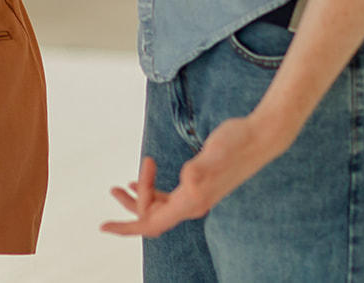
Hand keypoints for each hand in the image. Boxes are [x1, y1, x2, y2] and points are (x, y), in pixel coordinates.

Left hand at [100, 113, 292, 238]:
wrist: (259, 136)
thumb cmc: (237, 142)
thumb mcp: (215, 153)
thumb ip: (201, 169)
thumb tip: (187, 181)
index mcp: (192, 200)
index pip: (152, 223)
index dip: (127, 227)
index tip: (104, 225)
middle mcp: (194, 203)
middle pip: (153, 217)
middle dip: (130, 209)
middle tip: (113, 188)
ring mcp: (196, 195)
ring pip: (160, 207)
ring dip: (139, 199)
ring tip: (119, 186)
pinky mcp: (199, 184)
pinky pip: (170, 197)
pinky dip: (152, 191)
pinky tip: (143, 177)